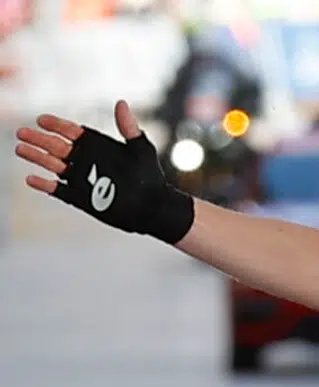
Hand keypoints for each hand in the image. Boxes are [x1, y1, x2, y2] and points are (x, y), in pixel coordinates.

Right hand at [12, 99, 193, 243]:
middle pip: (56, 146)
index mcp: (97, 145)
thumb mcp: (140, 150)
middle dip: (39, 139)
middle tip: (22, 133)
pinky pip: (57, 190)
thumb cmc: (151, 177)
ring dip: (36, 157)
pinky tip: (31, 179)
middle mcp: (86, 160)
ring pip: (52, 165)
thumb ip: (129, 128)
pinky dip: (44, 185)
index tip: (42, 119)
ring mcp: (81, 178)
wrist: (153, 208)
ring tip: (20, 149)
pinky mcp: (79, 197)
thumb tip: (121, 103)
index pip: (71, 131)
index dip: (56, 125)